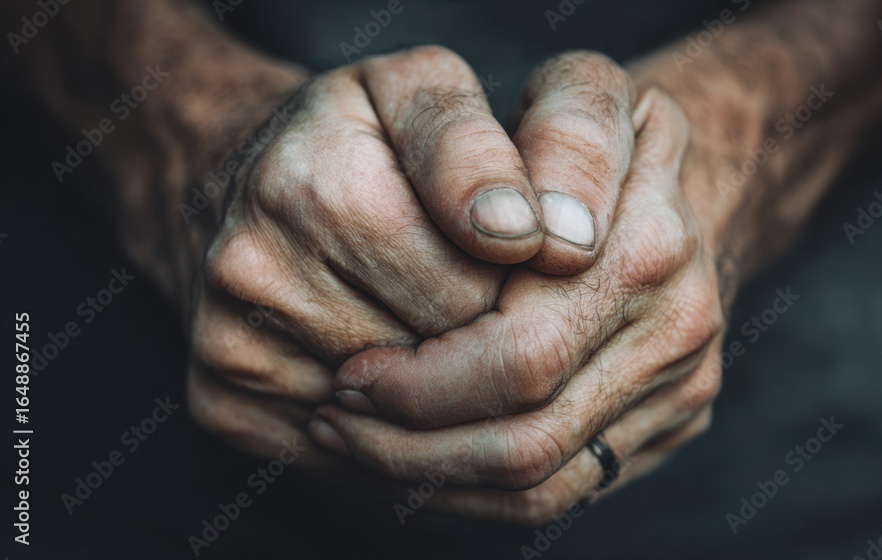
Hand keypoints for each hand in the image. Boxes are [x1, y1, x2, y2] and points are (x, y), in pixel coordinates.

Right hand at [186, 46, 567, 471]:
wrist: (232, 185)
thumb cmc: (352, 137)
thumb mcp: (422, 91)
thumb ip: (485, 150)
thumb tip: (546, 239)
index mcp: (319, 188)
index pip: (485, 293)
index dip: (511, 280)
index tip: (500, 248)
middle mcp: (259, 277)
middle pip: (447, 359)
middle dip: (478, 329)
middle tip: (456, 278)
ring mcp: (233, 353)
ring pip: (407, 417)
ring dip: (437, 380)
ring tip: (412, 311)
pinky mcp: (224, 408)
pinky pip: (359, 454)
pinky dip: (393, 421)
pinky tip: (382, 358)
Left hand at [311, 52, 727, 521]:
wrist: (679, 185)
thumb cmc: (592, 140)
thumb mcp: (578, 92)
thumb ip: (559, 134)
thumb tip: (522, 229)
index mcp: (648, 251)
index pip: (520, 356)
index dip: (423, 381)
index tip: (349, 370)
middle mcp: (676, 331)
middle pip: (529, 437)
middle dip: (414, 439)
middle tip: (338, 412)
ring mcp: (680, 390)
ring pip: (543, 484)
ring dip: (434, 476)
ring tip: (358, 441)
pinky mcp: (667, 428)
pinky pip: (563, 493)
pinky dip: (477, 492)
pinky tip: (415, 459)